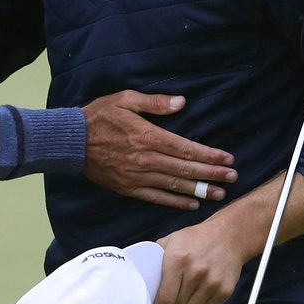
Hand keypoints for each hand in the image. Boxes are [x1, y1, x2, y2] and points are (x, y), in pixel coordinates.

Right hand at [81, 90, 235, 210]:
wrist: (70, 141)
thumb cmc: (98, 116)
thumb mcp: (125, 99)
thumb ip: (155, 102)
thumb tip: (182, 103)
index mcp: (148, 136)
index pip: (186, 148)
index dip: (209, 155)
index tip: (228, 159)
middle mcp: (146, 159)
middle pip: (185, 169)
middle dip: (212, 174)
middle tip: (232, 178)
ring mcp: (137, 176)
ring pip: (174, 185)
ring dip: (199, 190)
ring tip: (220, 194)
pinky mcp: (128, 188)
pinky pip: (156, 198)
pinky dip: (176, 202)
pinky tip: (192, 203)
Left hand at [152, 218, 253, 303]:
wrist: (229, 235)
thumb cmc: (198, 238)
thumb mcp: (171, 241)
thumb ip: (154, 258)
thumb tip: (139, 276)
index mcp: (178, 260)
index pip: (165, 299)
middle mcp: (196, 272)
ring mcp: (212, 283)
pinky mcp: (224, 291)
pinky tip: (190, 303)